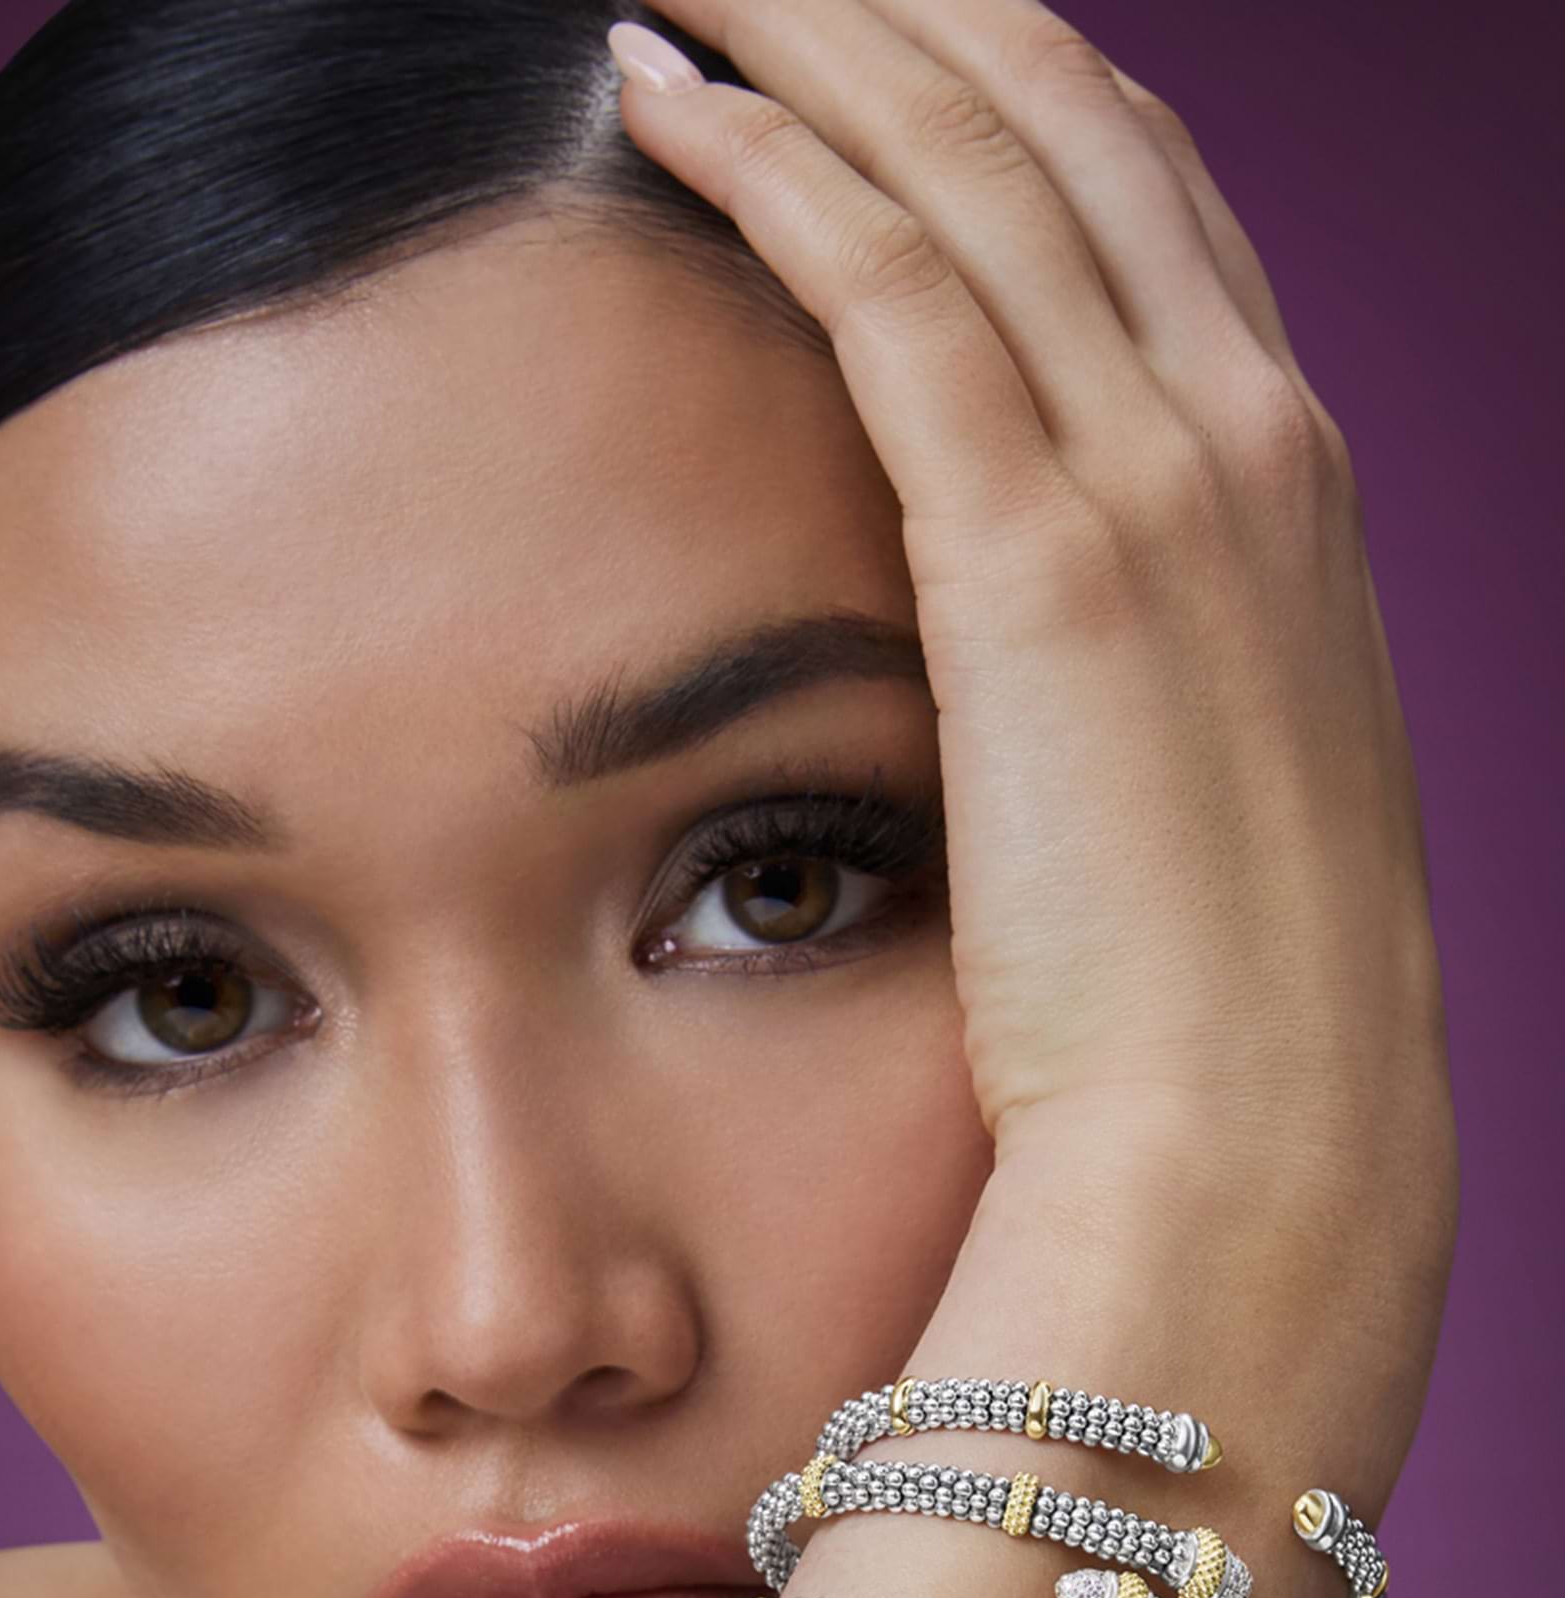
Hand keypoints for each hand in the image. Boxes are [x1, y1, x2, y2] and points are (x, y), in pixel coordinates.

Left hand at [608, 0, 1456, 1514]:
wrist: (1266, 1152)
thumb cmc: (1208, 1019)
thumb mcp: (1189, 795)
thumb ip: (1122, 676)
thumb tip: (1028, 652)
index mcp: (1271, 491)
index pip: (1127, 205)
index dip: (997, 86)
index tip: (874, 26)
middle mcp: (1242, 436)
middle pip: (1061, 121)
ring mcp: (1162, 479)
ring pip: (978, 158)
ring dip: (827, 27)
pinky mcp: (1046, 559)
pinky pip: (894, 290)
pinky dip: (777, 168)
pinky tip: (661, 88)